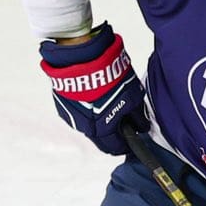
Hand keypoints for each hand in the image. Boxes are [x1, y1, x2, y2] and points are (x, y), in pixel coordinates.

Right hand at [40, 23, 142, 154]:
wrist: (83, 58)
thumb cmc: (108, 77)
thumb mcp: (132, 98)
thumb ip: (137, 117)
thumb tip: (142, 126)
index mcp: (102, 130)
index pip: (115, 147)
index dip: (125, 144)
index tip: (131, 139)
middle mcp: (85, 128)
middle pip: (101, 140)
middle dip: (112, 135)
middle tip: (122, 125)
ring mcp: (72, 117)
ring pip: (88, 127)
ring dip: (99, 122)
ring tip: (108, 107)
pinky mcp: (63, 105)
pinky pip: (78, 114)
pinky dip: (87, 110)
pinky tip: (94, 99)